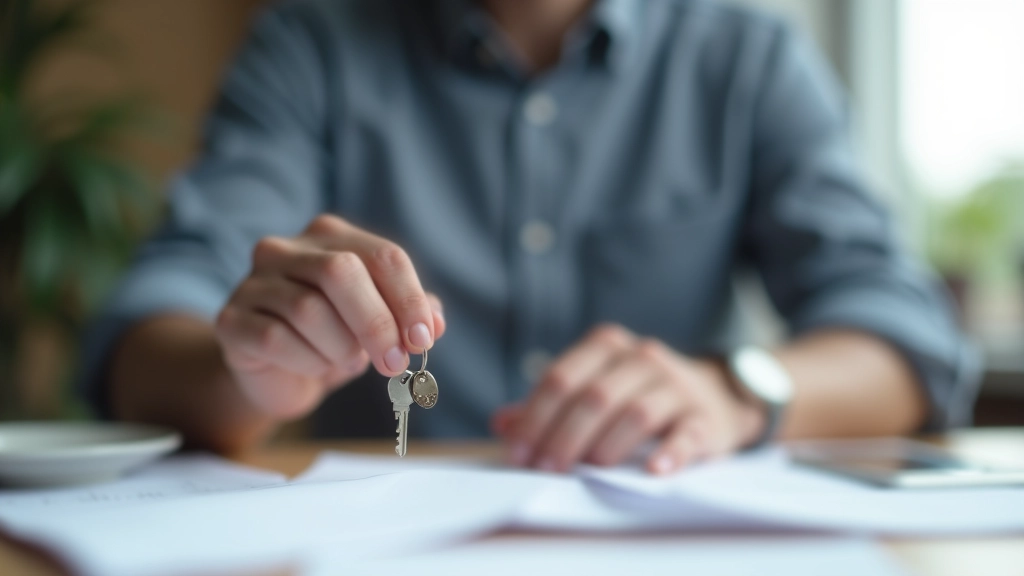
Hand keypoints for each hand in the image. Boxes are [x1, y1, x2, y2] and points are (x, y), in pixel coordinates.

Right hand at [214, 215, 445, 418]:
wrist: (278, 375)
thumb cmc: (336, 339)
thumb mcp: (381, 325)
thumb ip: (411, 317)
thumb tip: (435, 322)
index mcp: (332, 236)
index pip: (383, 255)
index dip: (409, 299)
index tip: (424, 340)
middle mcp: (287, 248)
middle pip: (342, 272)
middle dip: (376, 323)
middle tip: (394, 363)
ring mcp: (253, 281)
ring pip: (308, 310)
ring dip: (340, 348)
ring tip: (346, 362)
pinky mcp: (232, 319)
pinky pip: (275, 339)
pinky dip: (307, 361)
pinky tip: (314, 368)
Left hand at [493, 325, 764, 474]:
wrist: (713, 396)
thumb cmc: (637, 395)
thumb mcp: (594, 389)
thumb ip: (550, 406)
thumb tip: (502, 424)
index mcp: (606, 346)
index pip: (561, 378)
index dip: (535, 418)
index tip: (518, 454)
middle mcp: (641, 357)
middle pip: (594, 397)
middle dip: (563, 436)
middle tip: (546, 470)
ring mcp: (675, 385)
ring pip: (635, 413)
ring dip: (606, 446)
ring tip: (589, 471)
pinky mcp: (704, 417)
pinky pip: (686, 434)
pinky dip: (669, 453)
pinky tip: (653, 470)